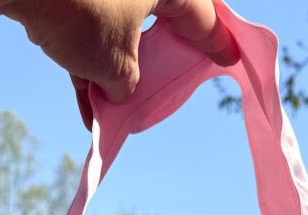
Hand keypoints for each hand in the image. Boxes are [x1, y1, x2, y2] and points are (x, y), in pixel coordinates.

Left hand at [0, 0, 238, 126]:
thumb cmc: (79, 11)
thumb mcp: (114, 63)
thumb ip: (128, 82)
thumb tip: (122, 89)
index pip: (200, 16)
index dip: (214, 45)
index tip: (228, 59)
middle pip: (157, 16)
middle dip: (156, 58)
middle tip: (163, 85)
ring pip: (118, 22)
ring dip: (114, 66)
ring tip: (111, 109)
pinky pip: (86, 23)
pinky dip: (85, 57)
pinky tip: (84, 103)